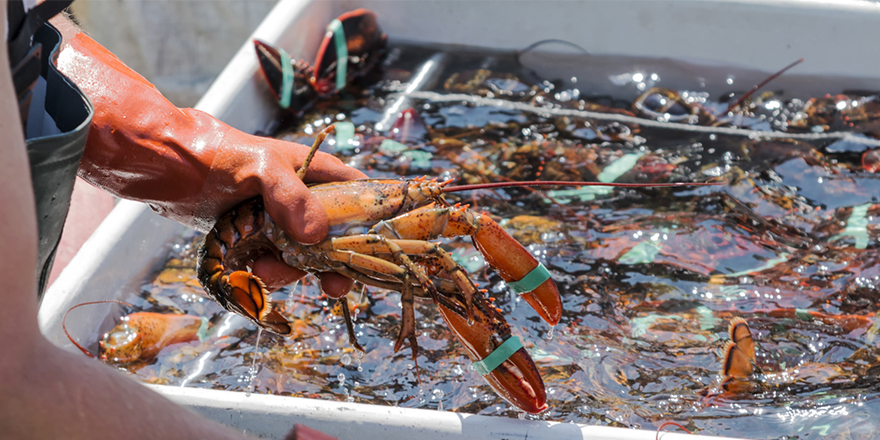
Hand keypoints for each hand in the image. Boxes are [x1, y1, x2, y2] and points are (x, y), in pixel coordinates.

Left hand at [56, 32, 365, 297]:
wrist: (164, 166)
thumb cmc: (215, 154)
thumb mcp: (259, 167)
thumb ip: (292, 197)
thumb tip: (317, 238)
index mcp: (315, 172)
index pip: (361, 193)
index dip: (373, 221)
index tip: (375, 252)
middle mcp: (303, 197)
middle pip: (336, 236)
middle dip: (332, 263)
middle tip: (333, 287)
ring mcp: (279, 220)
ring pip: (303, 256)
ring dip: (289, 271)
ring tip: (261, 270)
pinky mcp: (256, 237)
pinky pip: (275, 263)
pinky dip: (267, 273)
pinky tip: (250, 271)